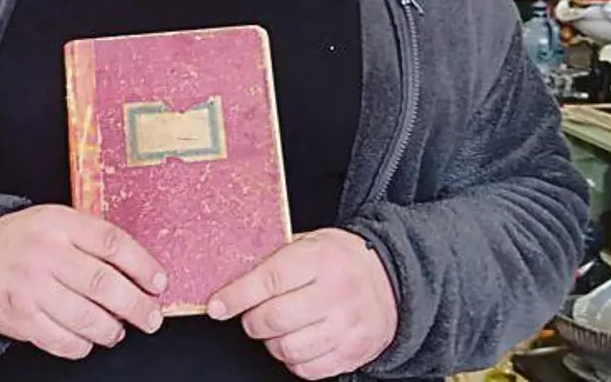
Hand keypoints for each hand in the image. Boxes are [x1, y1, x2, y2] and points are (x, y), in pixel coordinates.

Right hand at [0, 205, 167, 359]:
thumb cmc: (22, 240)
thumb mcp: (56, 221)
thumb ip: (92, 238)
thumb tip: (138, 270)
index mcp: (60, 224)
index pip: (112, 243)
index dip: (142, 266)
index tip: (158, 283)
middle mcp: (46, 255)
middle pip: (102, 283)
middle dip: (136, 305)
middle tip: (151, 316)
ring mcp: (32, 288)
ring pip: (85, 317)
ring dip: (111, 329)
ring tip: (118, 330)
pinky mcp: (21, 318)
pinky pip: (61, 340)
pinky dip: (82, 345)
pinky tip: (88, 339)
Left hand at [208, 229, 397, 379]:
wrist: (393, 277)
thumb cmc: (343, 258)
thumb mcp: (311, 242)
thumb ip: (276, 259)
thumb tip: (232, 279)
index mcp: (321, 259)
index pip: (268, 281)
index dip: (236, 296)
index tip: (217, 306)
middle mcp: (336, 292)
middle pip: (274, 319)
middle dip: (252, 321)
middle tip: (253, 315)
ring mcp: (347, 325)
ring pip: (288, 348)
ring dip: (272, 342)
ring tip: (277, 329)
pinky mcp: (353, 351)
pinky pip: (308, 368)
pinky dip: (294, 360)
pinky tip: (297, 342)